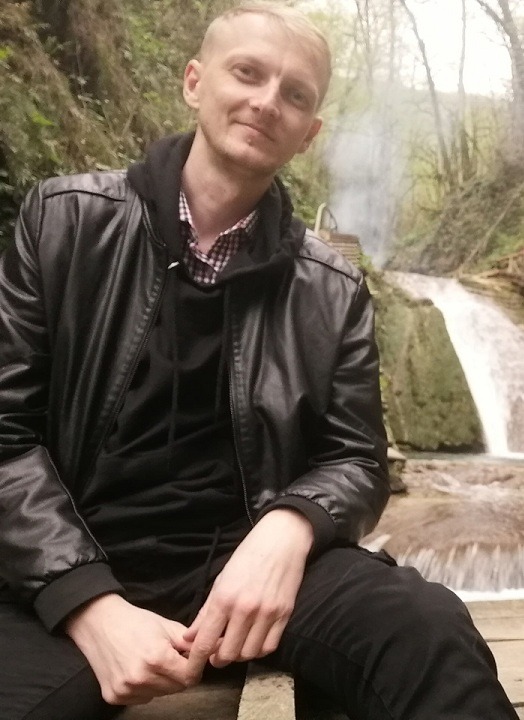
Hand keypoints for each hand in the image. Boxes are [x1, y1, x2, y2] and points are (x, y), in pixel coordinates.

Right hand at [65, 594, 193, 704]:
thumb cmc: (134, 621)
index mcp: (157, 658)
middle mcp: (141, 678)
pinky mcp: (114, 697)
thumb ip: (189, 642)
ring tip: (152, 661)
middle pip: (176, 688)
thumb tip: (212, 649)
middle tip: (171, 658)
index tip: (192, 660)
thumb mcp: (166, 626)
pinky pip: (142, 698)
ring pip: (159, 694)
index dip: (194, 668)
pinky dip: (145, 687)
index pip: (189, 677)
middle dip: (179, 674)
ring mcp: (126, 690)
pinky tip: (137, 669)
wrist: (99, 623)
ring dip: (162, 682)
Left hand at [183, 508, 312, 683]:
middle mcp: (245, 609)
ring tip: (234, 645)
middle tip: (215, 653)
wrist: (281, 540)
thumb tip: (189, 637)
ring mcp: (267, 613)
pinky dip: (258, 650)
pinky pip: (269, 647)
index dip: (197, 659)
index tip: (193, 665)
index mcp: (224, 597)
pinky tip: (252, 641)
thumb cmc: (248, 556)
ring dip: (239, 655)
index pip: (205, 641)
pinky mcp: (284, 615)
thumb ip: (205, 611)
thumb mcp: (221, 579)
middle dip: (218, 658)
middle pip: (228, 653)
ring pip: (249, 654)